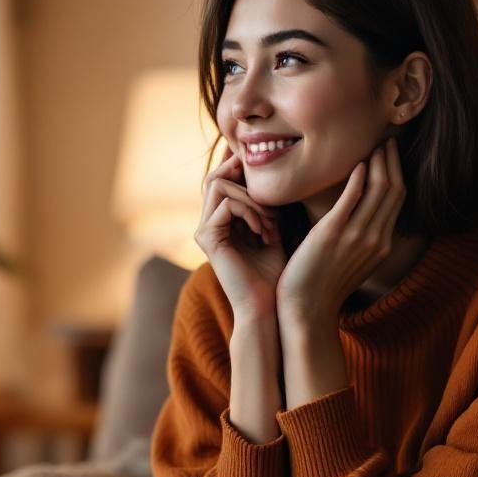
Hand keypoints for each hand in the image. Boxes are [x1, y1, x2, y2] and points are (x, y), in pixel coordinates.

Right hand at [195, 142, 287, 318]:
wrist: (265, 308)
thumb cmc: (273, 275)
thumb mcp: (272, 230)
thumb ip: (265, 205)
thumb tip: (270, 174)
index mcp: (220, 222)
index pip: (221, 180)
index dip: (240, 168)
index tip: (269, 176)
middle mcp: (207, 224)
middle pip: (215, 177)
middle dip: (246, 180)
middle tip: (273, 204)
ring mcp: (203, 231)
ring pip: (218, 185)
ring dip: (251, 199)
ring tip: (271, 222)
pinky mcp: (206, 238)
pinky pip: (226, 205)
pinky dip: (250, 212)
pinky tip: (264, 231)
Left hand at [276, 137, 405, 328]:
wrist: (306, 309)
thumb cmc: (322, 283)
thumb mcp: (351, 258)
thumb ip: (360, 235)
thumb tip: (358, 212)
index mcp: (382, 245)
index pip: (398, 199)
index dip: (397, 172)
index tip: (390, 153)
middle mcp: (376, 240)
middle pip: (394, 190)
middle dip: (392, 161)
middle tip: (386, 140)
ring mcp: (357, 237)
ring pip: (379, 190)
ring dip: (378, 163)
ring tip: (374, 144)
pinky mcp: (333, 234)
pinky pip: (352, 199)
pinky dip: (358, 178)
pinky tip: (358, 163)